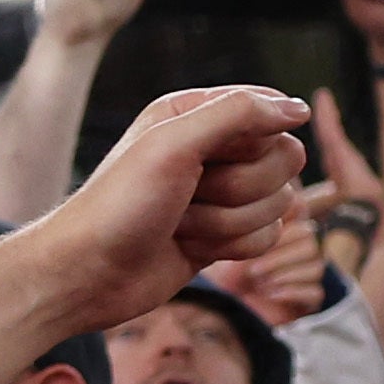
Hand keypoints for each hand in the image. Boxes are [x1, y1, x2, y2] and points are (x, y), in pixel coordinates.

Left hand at [27, 80, 309, 329]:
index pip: (272, 112)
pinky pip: (267, 236)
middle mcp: (211, 149)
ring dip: (227, 221)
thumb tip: (299, 108)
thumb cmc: (117, 205)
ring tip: (178, 224)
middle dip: (239, 187)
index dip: (253, 141)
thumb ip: (237, 114)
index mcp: (194, 114)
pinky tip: (186, 246)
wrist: (85, 274)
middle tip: (187, 195)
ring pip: (278, 202)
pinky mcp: (223, 234)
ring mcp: (220, 194)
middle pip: (285, 160)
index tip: (211, 157)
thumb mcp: (170, 144)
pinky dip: (229, 246)